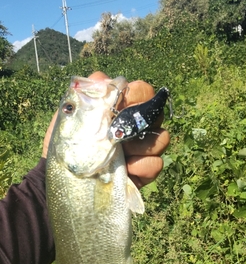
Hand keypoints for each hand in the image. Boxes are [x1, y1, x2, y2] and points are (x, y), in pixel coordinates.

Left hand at [43, 71, 169, 188]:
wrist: (68, 185)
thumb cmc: (66, 151)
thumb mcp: (67, 121)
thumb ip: (84, 97)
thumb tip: (102, 78)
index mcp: (118, 111)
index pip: (141, 91)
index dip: (137, 94)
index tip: (122, 104)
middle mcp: (133, 128)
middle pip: (157, 112)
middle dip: (143, 120)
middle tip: (123, 131)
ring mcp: (141, 151)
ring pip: (162, 138)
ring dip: (142, 145)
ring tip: (121, 155)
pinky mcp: (145, 173)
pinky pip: (156, 164)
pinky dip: (141, 167)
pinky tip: (125, 172)